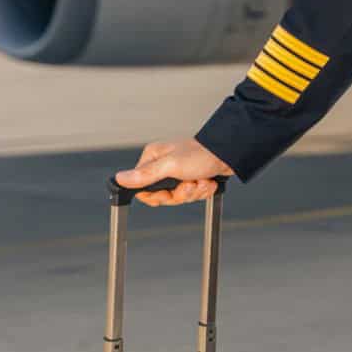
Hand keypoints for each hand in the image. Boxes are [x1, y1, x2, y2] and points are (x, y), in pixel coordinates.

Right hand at [113, 137, 234, 206]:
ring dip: (194, 192)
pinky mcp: (192, 178)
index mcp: (153, 158)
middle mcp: (164, 165)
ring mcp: (178, 173)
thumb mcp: (171, 165)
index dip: (156, 195)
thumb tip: (120, 179)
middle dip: (180, 194)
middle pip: (161, 196)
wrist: (232, 154)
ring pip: (178, 197)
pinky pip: (191, 195)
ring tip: (202, 181)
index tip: (168, 192)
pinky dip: (202, 192)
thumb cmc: (203, 153)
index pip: (141, 188)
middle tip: (190, 183)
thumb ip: (145, 175)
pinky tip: (208, 182)